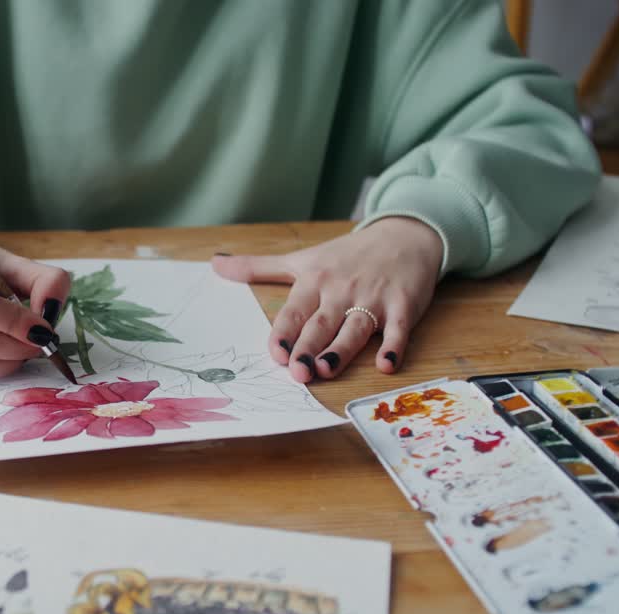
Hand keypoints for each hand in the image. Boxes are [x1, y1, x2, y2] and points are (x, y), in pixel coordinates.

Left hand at [211, 217, 442, 382]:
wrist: (404, 236)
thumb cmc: (347, 255)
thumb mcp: (302, 258)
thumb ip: (258, 267)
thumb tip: (214, 264)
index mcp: (314, 281)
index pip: (294, 311)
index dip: (284, 333)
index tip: (275, 354)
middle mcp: (341, 290)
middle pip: (322, 324)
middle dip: (308, 348)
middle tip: (298, 373)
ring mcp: (373, 298)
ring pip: (355, 328)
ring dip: (342, 349)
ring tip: (327, 369)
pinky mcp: (403, 305)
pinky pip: (398, 329)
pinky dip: (394, 346)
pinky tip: (387, 364)